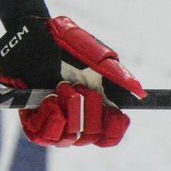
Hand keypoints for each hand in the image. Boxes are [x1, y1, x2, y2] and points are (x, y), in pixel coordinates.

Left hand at [0, 15, 144, 146]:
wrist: (31, 31)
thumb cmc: (63, 41)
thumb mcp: (92, 53)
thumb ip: (115, 74)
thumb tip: (139, 93)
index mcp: (94, 105)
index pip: (108, 135)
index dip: (114, 130)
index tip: (116, 114)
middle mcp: (74, 116)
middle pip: (91, 137)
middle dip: (89, 112)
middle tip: (79, 86)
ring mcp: (53, 118)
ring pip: (68, 139)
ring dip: (70, 113)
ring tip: (62, 87)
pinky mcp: (31, 117)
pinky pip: (42, 136)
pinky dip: (49, 119)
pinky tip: (50, 100)